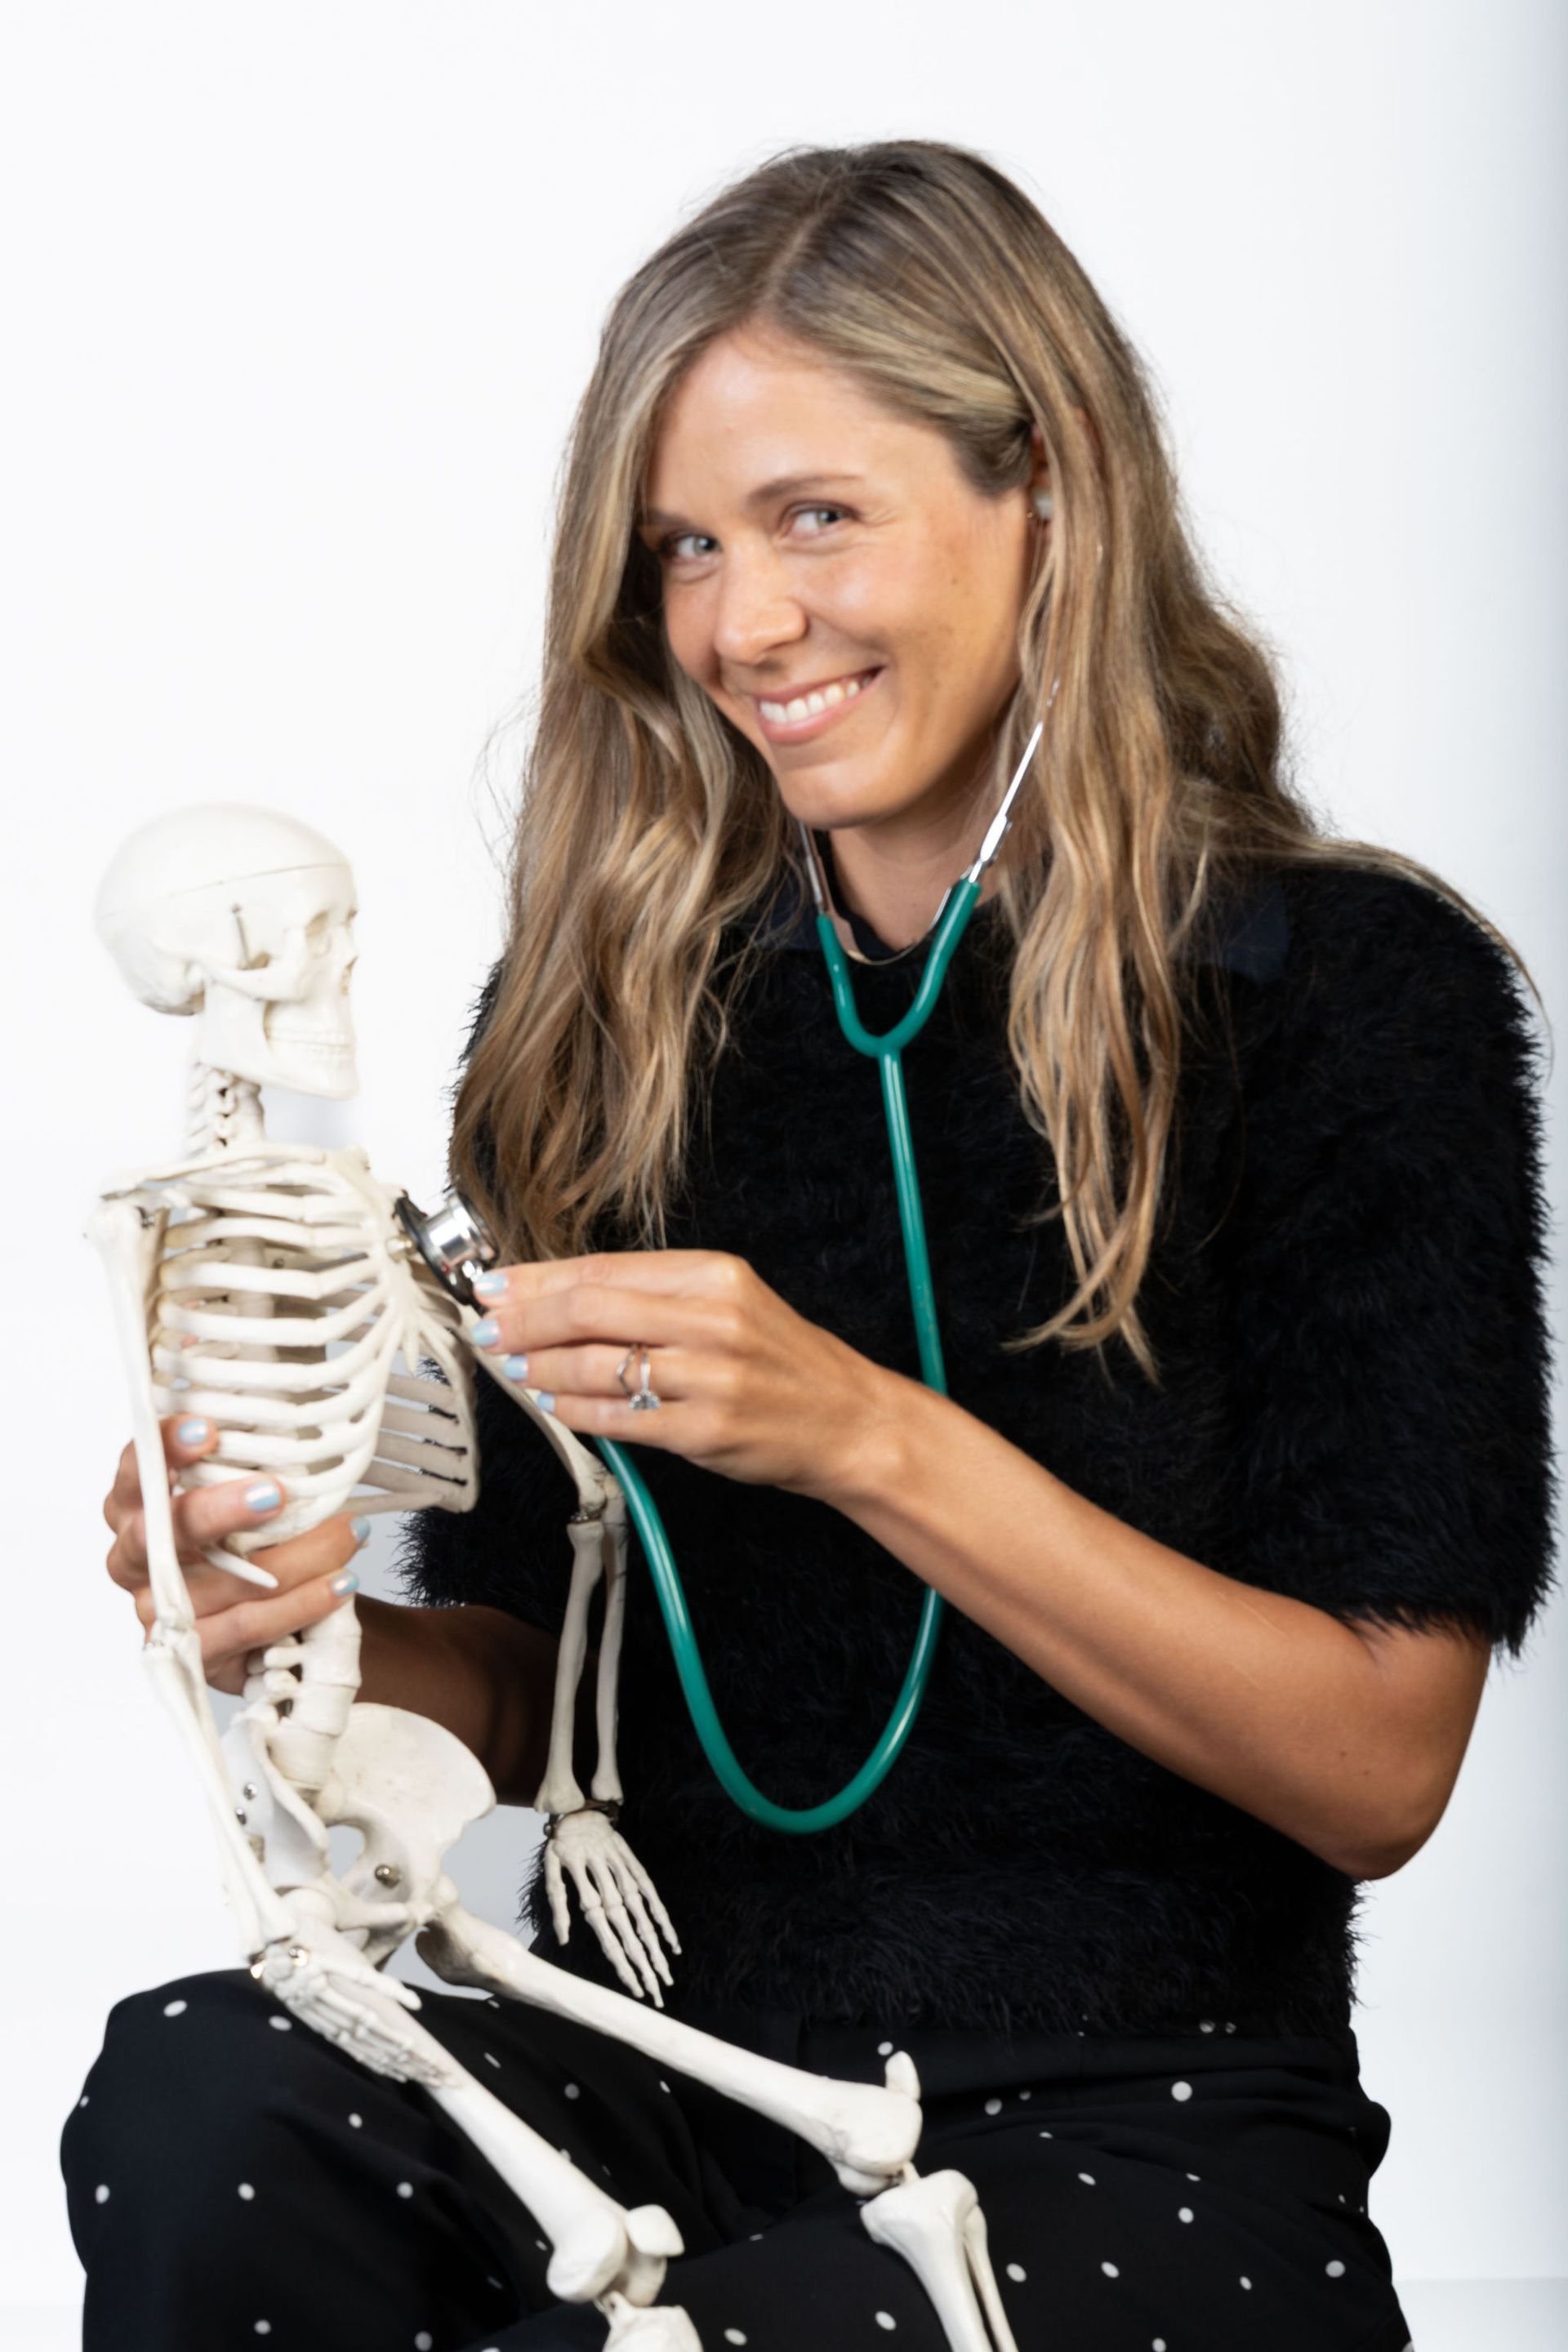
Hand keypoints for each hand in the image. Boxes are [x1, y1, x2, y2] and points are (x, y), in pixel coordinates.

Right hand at [103, 1414, 367, 1693]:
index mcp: (138, 1504)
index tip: (208, 1430)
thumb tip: (301, 1428)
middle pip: (159, 1533)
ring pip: (222, 1583)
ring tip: (347, 1533)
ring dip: (295, 1556)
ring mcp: (157, 1610)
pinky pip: (247, 1626)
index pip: (136, 1469)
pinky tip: (340, 1583)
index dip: (165, 1449)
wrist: (285, 1617)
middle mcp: (134, 1557)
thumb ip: (253, 1463)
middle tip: (274, 1492)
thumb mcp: (250, 1491)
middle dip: (218, 1510)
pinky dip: (301, 1603)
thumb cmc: (258, 1537)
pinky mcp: (192, 1652)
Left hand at [468, 1250, 897, 1499]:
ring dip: (539, 1368)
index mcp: (714, 1275)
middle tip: (485, 1327)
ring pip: (596, 1365)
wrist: (849, 1422)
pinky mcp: (705, 1431)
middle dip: (523, 1320)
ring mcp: (710, 1377)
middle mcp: (713, 1320)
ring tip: (510, 1367)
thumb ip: (654, 1296)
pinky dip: (574, 1411)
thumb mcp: (729, 1304)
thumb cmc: (783, 1363)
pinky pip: (619, 1419)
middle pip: (590, 1309)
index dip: (536, 1279)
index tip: (494, 1286)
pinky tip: (551, 1403)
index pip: (603, 1269)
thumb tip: (557, 1293)